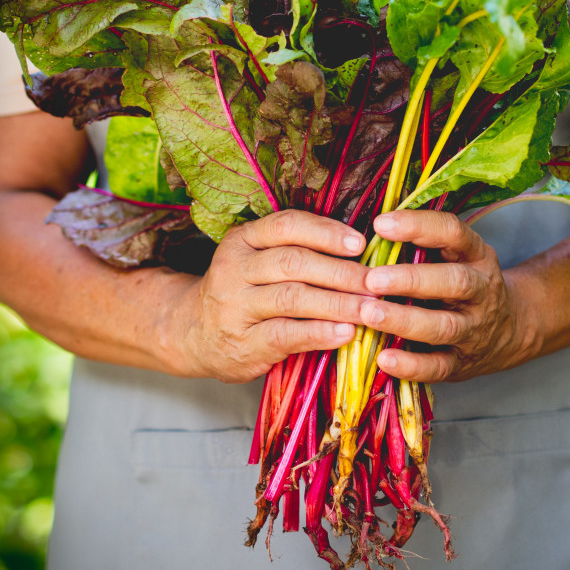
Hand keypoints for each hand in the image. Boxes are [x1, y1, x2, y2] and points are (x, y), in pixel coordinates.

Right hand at [172, 210, 370, 382]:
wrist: (192, 334)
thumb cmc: (244, 293)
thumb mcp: (257, 261)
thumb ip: (297, 251)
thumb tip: (362, 251)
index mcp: (242, 239)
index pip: (286, 226)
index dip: (325, 232)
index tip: (360, 243)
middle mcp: (234, 268)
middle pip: (294, 262)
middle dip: (342, 272)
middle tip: (378, 282)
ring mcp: (235, 307)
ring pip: (292, 298)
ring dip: (338, 303)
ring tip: (371, 309)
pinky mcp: (242, 343)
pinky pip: (286, 334)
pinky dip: (320, 333)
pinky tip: (346, 333)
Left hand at [359, 210, 537, 382]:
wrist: (511, 330)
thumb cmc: (467, 284)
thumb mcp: (458, 255)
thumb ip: (423, 243)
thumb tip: (368, 228)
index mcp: (477, 256)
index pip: (454, 233)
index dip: (419, 226)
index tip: (381, 224)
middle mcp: (481, 291)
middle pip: (454, 282)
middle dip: (412, 280)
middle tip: (372, 279)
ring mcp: (474, 329)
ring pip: (444, 326)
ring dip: (405, 320)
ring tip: (369, 314)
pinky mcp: (462, 363)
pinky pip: (439, 367)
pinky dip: (411, 365)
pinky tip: (384, 359)